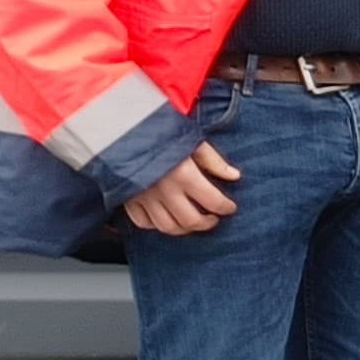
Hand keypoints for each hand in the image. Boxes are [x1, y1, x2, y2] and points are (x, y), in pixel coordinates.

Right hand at [123, 142, 242, 235]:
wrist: (125, 129)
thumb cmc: (163, 133)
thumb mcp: (194, 141)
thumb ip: (214, 161)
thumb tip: (235, 176)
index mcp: (184, 175)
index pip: (213, 201)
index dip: (226, 208)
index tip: (230, 208)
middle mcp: (165, 191)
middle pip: (190, 220)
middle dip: (207, 223)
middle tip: (214, 219)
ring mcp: (145, 198)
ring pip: (167, 227)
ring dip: (184, 229)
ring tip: (194, 221)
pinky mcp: (129, 199)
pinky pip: (143, 222)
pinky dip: (156, 226)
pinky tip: (167, 219)